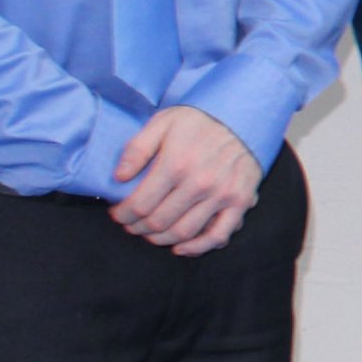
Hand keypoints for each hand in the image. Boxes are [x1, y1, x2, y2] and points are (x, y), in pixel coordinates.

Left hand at [110, 105, 263, 255]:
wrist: (243, 113)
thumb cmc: (200, 119)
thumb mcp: (163, 121)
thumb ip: (137, 148)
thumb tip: (119, 177)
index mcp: (177, 163)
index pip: (139, 204)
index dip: (122, 214)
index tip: (118, 213)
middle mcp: (200, 182)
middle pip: (158, 222)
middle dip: (137, 227)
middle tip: (132, 223)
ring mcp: (221, 193)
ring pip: (183, 232)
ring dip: (160, 239)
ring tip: (151, 232)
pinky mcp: (239, 200)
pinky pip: (218, 235)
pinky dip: (197, 248)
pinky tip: (181, 248)